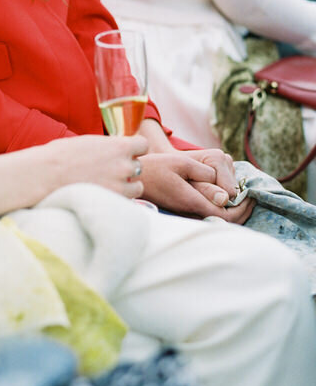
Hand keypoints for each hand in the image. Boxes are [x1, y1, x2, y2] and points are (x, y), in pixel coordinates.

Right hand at [47, 134, 147, 198]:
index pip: (143, 145)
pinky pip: (126, 202)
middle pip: (139, 167)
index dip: (134, 149)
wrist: (45, 174)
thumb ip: (105, 147)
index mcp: (118, 146)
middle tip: (109, 172)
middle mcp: (124, 165)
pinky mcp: (112, 202)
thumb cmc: (59, 155)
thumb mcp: (87, 142)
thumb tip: (110, 149)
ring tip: (108, 186)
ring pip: (137, 187)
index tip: (125, 153)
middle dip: (126, 169)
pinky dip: (118, 200)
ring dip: (126, 187)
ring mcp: (120, 185)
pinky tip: (103, 196)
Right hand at [139, 152, 253, 223]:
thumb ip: (205, 175)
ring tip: (241, 196)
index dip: (243, 208)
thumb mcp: (181, 163)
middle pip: (224, 222)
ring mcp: (185, 212)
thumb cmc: (155, 167)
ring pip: (216, 219)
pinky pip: (207, 214)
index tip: (252, 196)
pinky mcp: (182, 209)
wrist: (133, 177)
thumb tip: (225, 192)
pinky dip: (220, 208)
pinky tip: (223, 196)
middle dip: (241, 212)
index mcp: (192, 202)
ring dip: (231, 211)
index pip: (226, 216)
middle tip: (252, 198)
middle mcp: (190, 212)